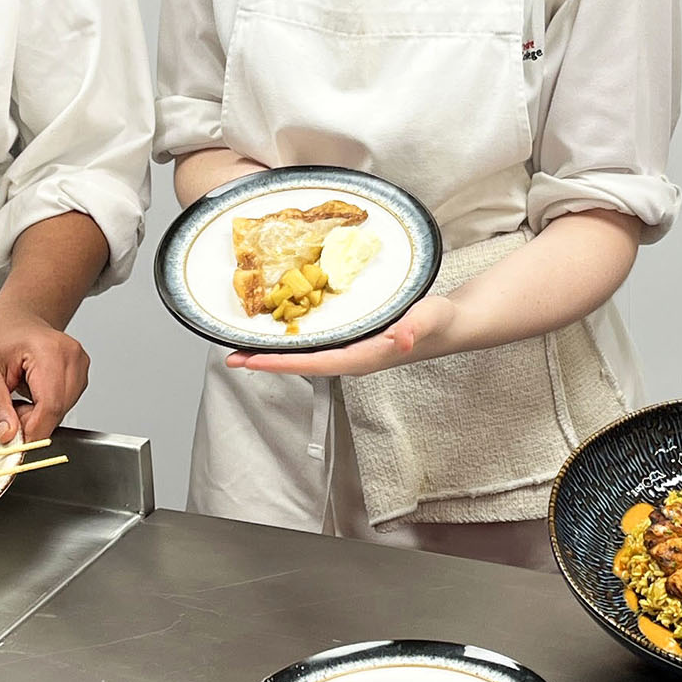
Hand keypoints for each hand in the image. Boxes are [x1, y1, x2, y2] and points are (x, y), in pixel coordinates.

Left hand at [0, 302, 88, 442]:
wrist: (17, 321)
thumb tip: (9, 436)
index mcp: (49, 351)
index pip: (50, 405)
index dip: (32, 430)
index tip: (11, 441)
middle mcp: (73, 357)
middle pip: (58, 410)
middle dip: (32, 421)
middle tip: (8, 408)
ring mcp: (81, 365)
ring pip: (62, 411)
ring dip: (39, 415)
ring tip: (20, 396)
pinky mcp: (81, 375)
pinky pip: (65, 406)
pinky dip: (46, 409)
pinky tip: (33, 393)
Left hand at [226, 296, 457, 376]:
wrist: (451, 326)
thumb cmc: (440, 322)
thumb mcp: (431, 317)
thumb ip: (418, 326)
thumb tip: (402, 338)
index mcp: (365, 357)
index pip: (315, 364)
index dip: (281, 363)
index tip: (252, 362)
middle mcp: (353, 359)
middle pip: (302, 364)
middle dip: (267, 362)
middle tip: (229, 356)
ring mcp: (351, 352)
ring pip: (306, 356)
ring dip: (274, 353)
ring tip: (242, 348)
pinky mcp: (353, 342)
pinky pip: (316, 346)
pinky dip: (292, 341)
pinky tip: (277, 332)